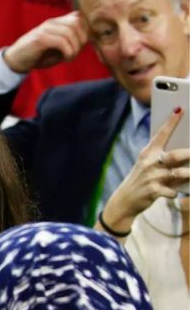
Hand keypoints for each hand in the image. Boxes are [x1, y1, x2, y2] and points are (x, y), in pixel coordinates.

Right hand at [3, 11, 87, 72]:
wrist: (15, 61)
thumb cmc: (38, 56)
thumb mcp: (57, 47)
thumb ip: (71, 40)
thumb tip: (88, 40)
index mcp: (56, 22)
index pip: (79, 17)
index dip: (85, 31)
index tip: (81, 46)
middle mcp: (51, 23)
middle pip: (77, 22)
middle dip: (82, 39)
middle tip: (76, 52)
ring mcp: (45, 29)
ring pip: (71, 32)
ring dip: (75, 48)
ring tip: (70, 57)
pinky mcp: (40, 39)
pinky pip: (61, 42)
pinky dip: (68, 52)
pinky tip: (65, 59)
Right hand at [102, 108, 189, 231]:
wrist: (125, 200)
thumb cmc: (142, 179)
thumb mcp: (148, 165)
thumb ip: (164, 158)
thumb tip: (186, 152)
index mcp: (148, 152)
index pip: (161, 134)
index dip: (171, 122)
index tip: (180, 110)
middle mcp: (149, 163)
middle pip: (174, 155)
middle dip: (189, 154)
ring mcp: (151, 177)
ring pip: (178, 174)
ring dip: (189, 174)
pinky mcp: (153, 191)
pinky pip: (172, 191)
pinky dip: (175, 192)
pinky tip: (174, 193)